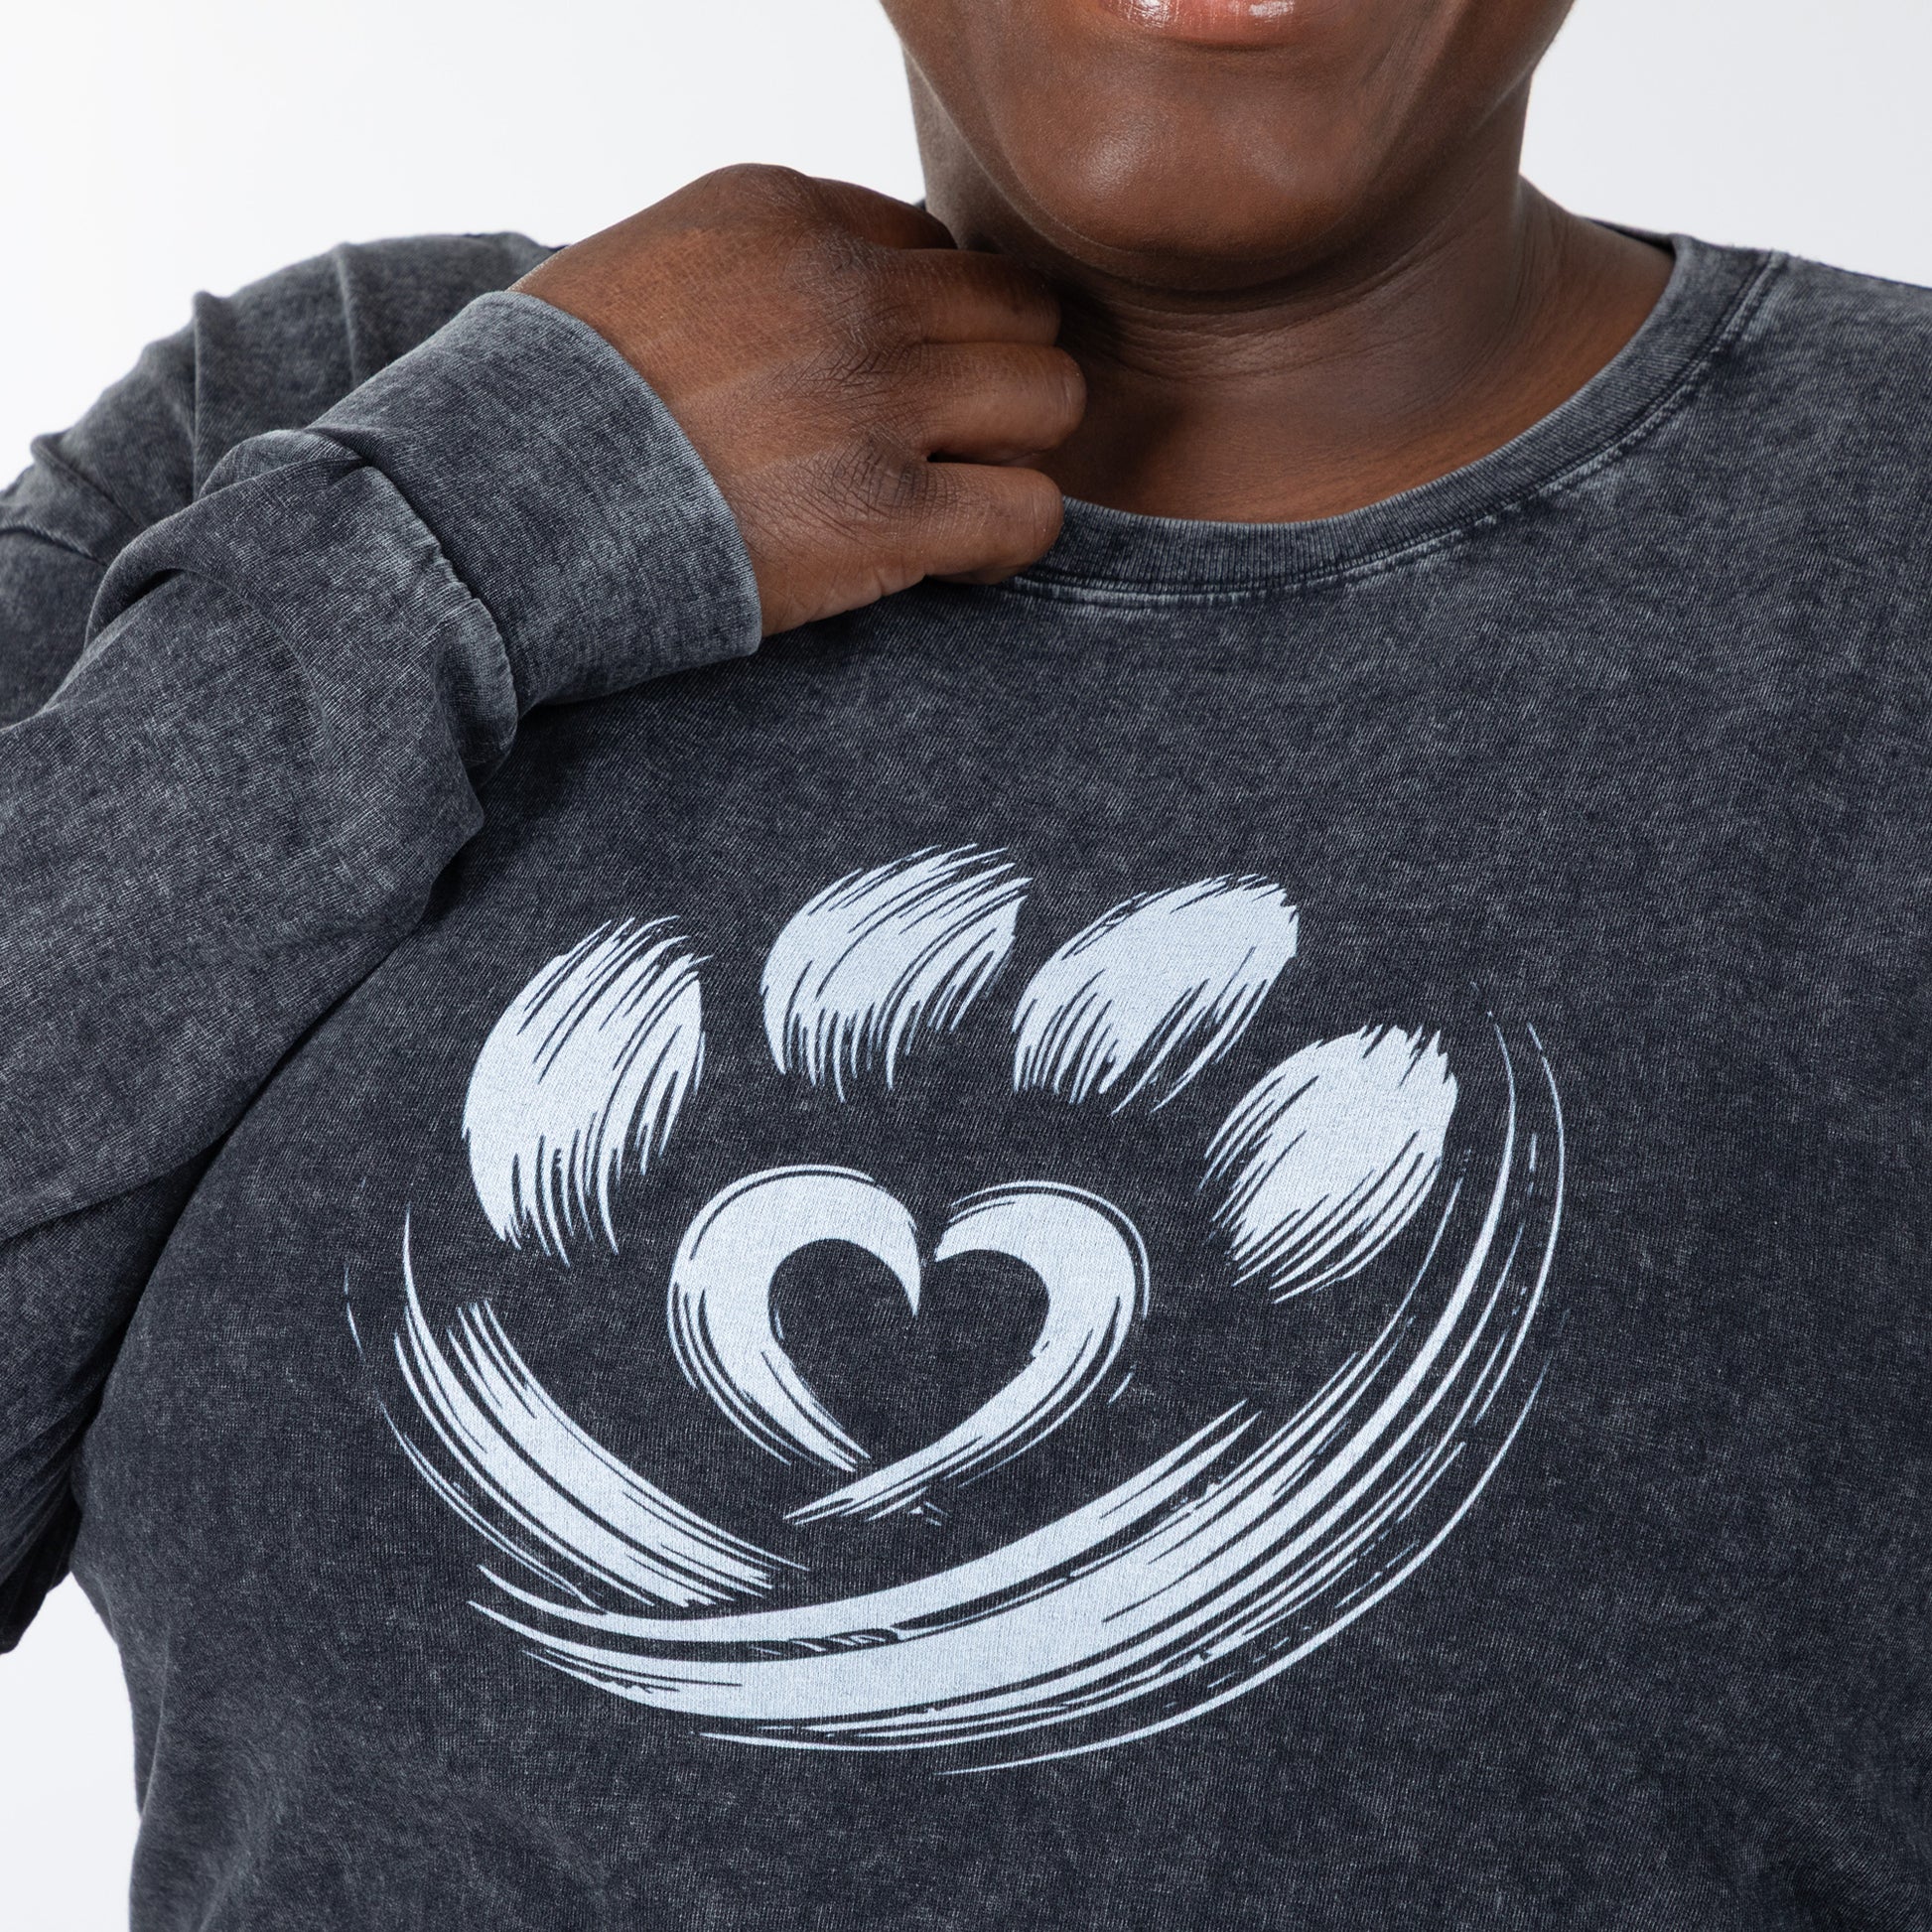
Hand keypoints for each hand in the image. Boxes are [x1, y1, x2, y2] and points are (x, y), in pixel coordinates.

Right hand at [514, 166, 1084, 636]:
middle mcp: (845, 291)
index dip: (922, 327)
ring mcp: (873, 399)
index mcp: (783, 213)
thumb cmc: (550, 407)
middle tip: (938, 444)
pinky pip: (1030, 514)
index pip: (931, 247)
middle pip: (1020, 311)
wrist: (490, 509)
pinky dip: (1007, 542)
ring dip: (1012, 453)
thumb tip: (836, 304)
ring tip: (950, 498)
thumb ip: (757, 272)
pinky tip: (952, 558)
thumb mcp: (644, 271)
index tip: (876, 388)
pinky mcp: (885, 512)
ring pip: (1050, 400)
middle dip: (993, 378)